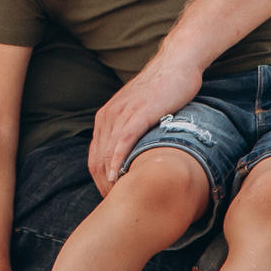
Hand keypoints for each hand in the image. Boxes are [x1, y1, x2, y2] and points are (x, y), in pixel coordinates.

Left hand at [87, 58, 203, 192]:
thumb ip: (130, 132)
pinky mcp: (139, 112)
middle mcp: (108, 116)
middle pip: (97, 160)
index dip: (99, 181)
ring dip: (111, 178)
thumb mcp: (138, 113)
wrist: (176, 65)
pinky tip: (121, 176)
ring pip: (108, 153)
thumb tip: (134, 159)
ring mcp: (122, 113)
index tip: (111, 198)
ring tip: (120, 198)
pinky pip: (124, 141)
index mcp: (105, 118)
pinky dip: (119, 160)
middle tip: (116, 204)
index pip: (94, 157)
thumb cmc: (162, 92)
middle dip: (103, 185)